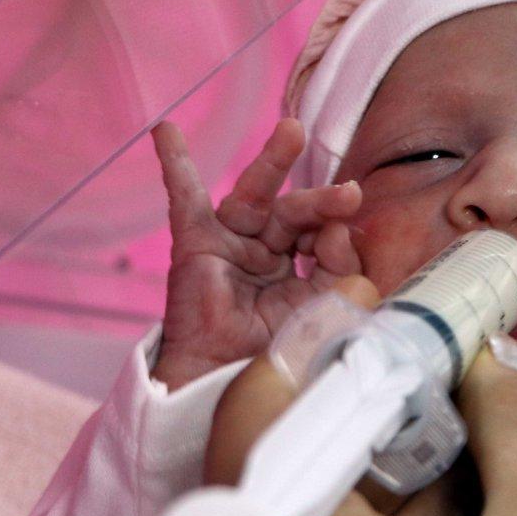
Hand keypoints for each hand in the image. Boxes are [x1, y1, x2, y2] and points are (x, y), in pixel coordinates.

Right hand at [149, 119, 363, 390]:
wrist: (227, 384)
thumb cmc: (278, 353)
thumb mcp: (327, 309)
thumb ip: (343, 270)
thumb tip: (341, 229)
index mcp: (300, 269)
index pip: (324, 238)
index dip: (338, 239)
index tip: (345, 247)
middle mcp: (267, 252)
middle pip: (295, 212)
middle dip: (321, 201)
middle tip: (349, 193)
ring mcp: (231, 245)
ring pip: (254, 196)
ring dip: (272, 161)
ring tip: (291, 132)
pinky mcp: (196, 246)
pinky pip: (184, 199)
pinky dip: (175, 164)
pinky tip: (167, 131)